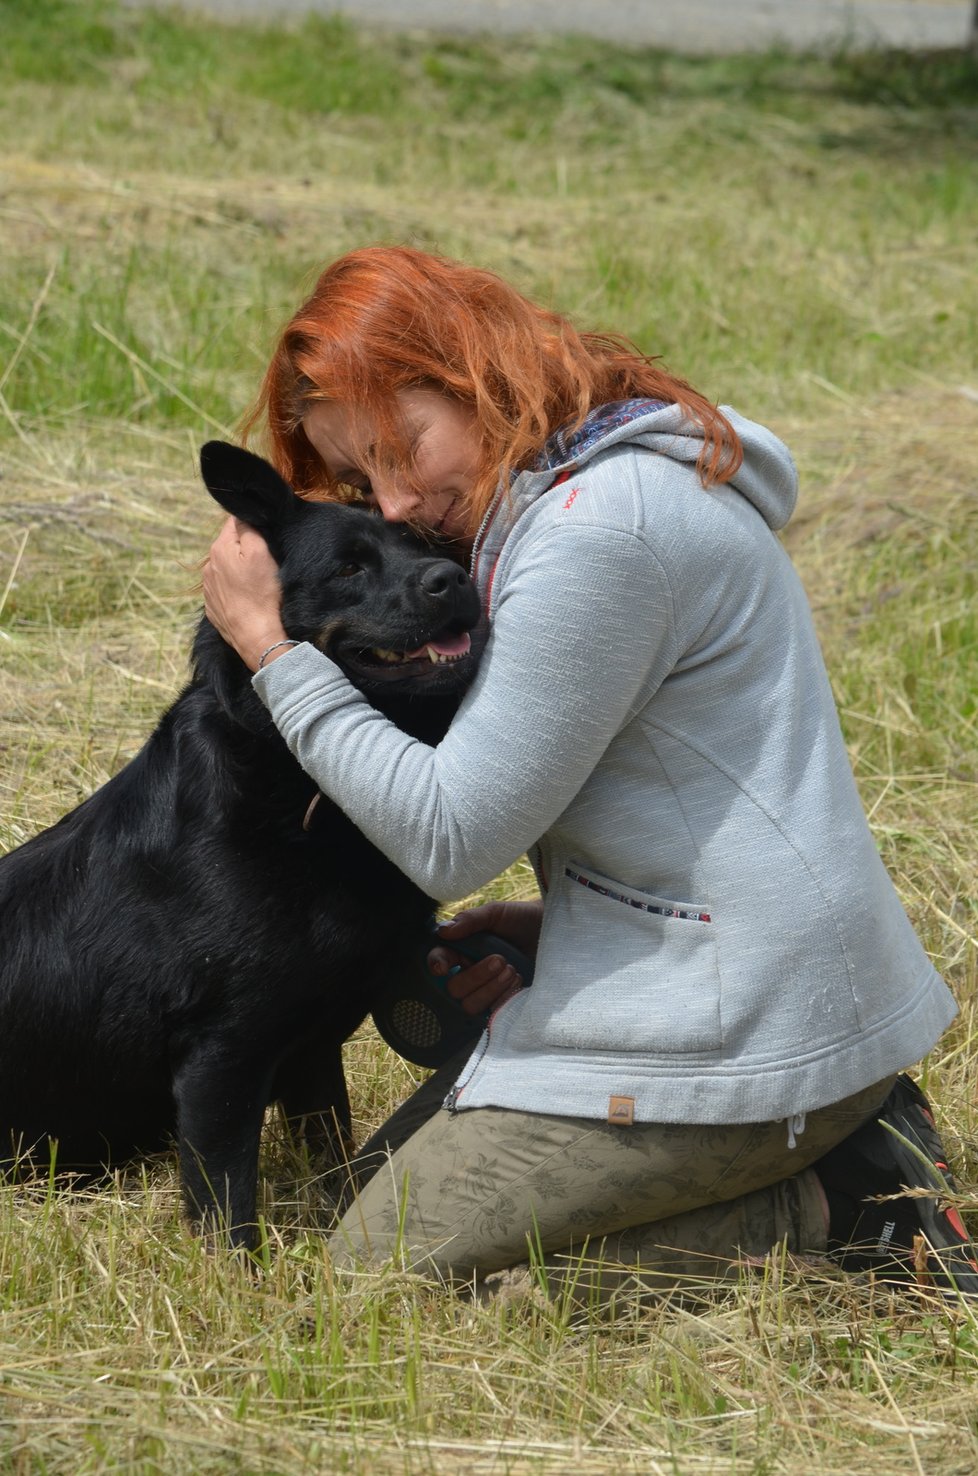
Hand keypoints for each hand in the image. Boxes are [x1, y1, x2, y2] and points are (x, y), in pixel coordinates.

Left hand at [202, 517, 287, 671]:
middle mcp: (208, 566)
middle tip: (264, 560)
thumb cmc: (262, 593)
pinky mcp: (213, 607)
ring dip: (238, 569)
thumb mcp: (261, 552)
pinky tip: (247, 597)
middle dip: (244, 548)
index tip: (264, 536)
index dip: (251, 525)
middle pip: (229, 545)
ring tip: (256, 582)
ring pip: (225, 568)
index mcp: (218, 548)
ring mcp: (208, 588)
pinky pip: (225, 589)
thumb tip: (241, 517)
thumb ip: (248, 528)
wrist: (256, 636)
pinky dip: (235, 589)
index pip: (233, 522)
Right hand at [427, 900, 542, 1016]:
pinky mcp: (502, 1003)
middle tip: (500, 960)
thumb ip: (470, 920)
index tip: (443, 967)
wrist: (554, 933)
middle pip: (454, 988)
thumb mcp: (496, 913)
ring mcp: (486, 990)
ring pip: (470, 1004)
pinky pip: (492, 1014)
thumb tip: (444, 931)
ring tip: (512, 970)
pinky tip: (518, 982)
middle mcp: (469, 971)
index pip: (438, 959)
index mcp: (462, 948)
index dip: (436, 964)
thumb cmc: (521, 919)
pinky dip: (504, 999)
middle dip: (475, 976)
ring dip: (490, 989)